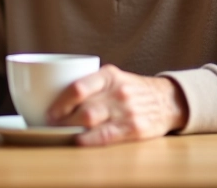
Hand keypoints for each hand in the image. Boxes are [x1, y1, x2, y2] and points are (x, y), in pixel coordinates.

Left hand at [47, 64, 187, 145]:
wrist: (167, 100)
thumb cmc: (132, 90)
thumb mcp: (114, 78)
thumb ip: (90, 83)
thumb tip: (54, 95)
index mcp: (109, 75)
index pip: (78, 87)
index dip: (60, 102)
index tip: (49, 111)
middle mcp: (118, 92)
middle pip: (83, 108)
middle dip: (62, 120)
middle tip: (51, 125)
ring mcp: (127, 111)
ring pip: (91, 121)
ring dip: (71, 129)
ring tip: (61, 132)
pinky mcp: (134, 128)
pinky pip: (106, 136)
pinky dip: (88, 140)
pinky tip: (78, 141)